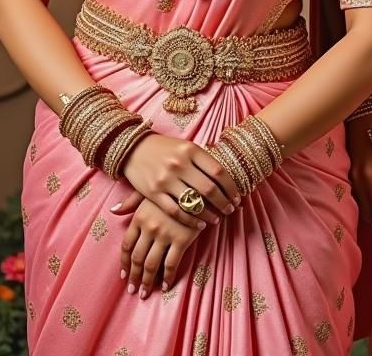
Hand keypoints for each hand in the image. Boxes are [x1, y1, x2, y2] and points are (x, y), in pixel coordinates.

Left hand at [111, 195, 200, 297]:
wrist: (199, 185)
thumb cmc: (174, 187)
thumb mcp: (150, 190)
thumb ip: (131, 202)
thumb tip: (113, 211)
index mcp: (139, 216)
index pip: (126, 245)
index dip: (124, 263)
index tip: (124, 275)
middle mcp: (149, 227)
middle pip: (137, 258)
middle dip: (134, 277)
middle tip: (133, 290)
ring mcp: (165, 234)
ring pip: (152, 264)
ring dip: (147, 281)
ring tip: (145, 293)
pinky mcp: (182, 239)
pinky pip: (172, 264)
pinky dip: (168, 278)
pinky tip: (165, 286)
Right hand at [120, 133, 240, 229]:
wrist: (133, 148)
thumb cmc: (165, 148)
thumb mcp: (186, 147)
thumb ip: (204, 161)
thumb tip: (227, 178)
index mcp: (191, 150)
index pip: (219, 171)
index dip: (231, 187)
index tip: (237, 196)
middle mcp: (179, 164)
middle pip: (209, 189)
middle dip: (224, 202)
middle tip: (231, 210)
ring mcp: (165, 179)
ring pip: (194, 203)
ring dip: (209, 214)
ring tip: (217, 219)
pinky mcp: (153, 193)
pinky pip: (176, 211)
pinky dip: (190, 220)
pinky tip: (200, 224)